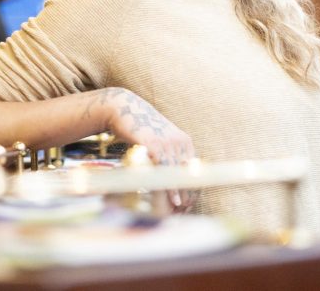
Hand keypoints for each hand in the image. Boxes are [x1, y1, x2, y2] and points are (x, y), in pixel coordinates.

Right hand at [95, 88, 196, 211]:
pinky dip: (168, 186)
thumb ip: (169, 154)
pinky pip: (165, 170)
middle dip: (188, 192)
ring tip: (180, 209)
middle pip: (188, 173)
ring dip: (179, 193)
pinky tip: (171, 199)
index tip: (190, 202)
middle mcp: (180, 141)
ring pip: (177, 174)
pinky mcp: (154, 145)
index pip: (194, 168)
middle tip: (185, 209)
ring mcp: (168, 143)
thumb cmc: (141, 128)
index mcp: (185, 141)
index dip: (193, 186)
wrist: (125, 109)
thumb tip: (173, 172)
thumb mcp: (160, 140)